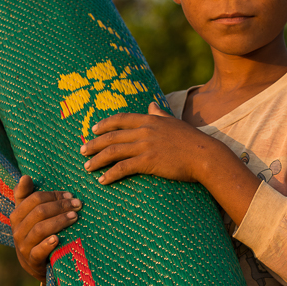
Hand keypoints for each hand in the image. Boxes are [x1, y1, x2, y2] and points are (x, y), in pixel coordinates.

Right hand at [10, 175, 81, 279]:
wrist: (35, 264)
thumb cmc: (36, 233)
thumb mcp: (30, 215)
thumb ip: (27, 196)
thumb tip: (25, 177)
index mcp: (17, 215)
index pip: (34, 199)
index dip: (53, 195)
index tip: (70, 195)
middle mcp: (17, 229)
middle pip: (39, 212)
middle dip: (60, 206)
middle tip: (78, 204)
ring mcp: (23, 245)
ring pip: (39, 229)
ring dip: (59, 221)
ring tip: (75, 217)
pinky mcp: (31, 261)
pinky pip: (38, 251)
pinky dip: (47, 244)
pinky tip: (58, 238)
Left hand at [81, 102, 260, 225]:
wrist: (205, 155)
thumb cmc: (192, 141)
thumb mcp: (174, 122)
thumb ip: (159, 114)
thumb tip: (151, 104)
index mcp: (150, 120)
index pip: (121, 119)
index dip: (104, 124)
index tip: (93, 129)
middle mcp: (144, 131)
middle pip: (111, 136)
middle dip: (94, 143)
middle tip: (82, 150)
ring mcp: (145, 146)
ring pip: (113, 151)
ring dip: (97, 159)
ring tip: (87, 167)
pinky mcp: (148, 161)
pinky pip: (123, 167)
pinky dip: (110, 174)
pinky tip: (102, 180)